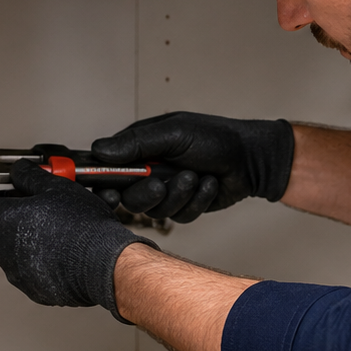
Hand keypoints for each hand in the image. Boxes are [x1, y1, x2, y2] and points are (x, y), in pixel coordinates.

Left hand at [0, 159, 154, 320]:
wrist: (104, 265)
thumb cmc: (81, 228)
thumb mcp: (56, 188)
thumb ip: (29, 176)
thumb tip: (19, 170)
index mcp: (2, 221)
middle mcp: (1, 249)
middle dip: (16, 219)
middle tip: (42, 210)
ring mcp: (16, 272)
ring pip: (15, 251)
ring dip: (30, 241)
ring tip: (59, 233)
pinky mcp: (33, 289)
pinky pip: (31, 272)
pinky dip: (42, 263)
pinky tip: (64, 253)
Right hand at [91, 112, 293, 221]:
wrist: (251, 159)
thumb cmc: (216, 138)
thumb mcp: (174, 133)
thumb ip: (137, 143)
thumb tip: (100, 150)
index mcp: (141, 149)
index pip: (107, 169)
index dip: (103, 184)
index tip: (108, 191)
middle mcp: (150, 171)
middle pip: (128, 198)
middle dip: (147, 193)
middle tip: (161, 183)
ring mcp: (167, 190)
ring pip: (155, 211)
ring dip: (178, 194)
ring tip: (196, 176)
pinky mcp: (185, 206)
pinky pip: (180, 216)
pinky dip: (197, 200)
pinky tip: (208, 183)